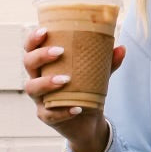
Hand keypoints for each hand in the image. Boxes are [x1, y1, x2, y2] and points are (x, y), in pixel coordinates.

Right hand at [22, 26, 125, 151]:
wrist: (88, 121)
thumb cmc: (87, 90)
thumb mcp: (97, 75)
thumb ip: (108, 62)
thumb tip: (122, 48)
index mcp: (46, 64)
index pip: (32, 48)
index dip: (33, 39)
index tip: (45, 30)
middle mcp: (38, 78)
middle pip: (28, 63)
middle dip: (41, 55)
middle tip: (59, 52)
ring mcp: (40, 98)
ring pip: (32, 87)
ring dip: (46, 82)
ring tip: (66, 79)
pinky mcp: (46, 116)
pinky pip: (49, 114)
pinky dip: (63, 112)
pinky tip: (77, 108)